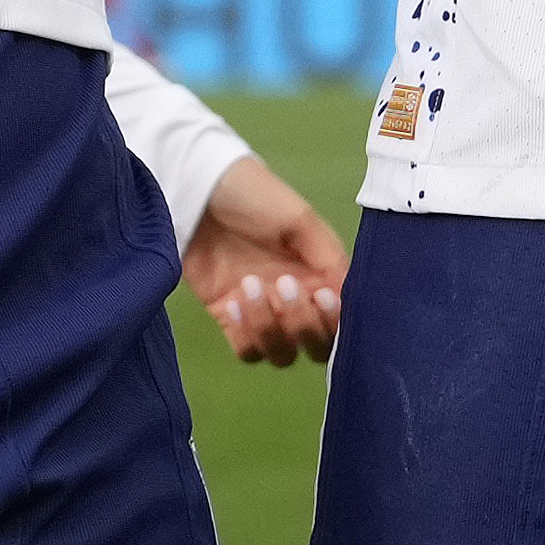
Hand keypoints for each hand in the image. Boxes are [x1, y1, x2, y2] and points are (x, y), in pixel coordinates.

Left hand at [182, 153, 347, 368]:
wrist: (197, 190)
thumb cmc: (253, 196)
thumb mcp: (300, 218)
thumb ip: (330, 260)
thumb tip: (348, 300)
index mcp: (319, 275)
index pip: (342, 318)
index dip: (335, 320)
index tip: (321, 295)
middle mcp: (296, 299)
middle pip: (317, 346)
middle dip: (304, 326)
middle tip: (283, 285)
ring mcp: (263, 312)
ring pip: (283, 353)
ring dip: (270, 329)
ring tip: (249, 286)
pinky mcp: (229, 317)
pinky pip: (247, 350)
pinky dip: (246, 336)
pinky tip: (232, 303)